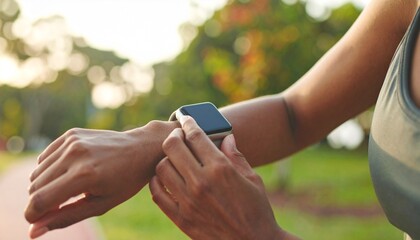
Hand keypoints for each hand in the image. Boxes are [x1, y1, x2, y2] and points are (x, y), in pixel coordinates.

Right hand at [25, 121, 177, 238]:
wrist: (141, 149)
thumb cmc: (125, 181)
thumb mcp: (100, 205)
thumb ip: (65, 217)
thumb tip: (33, 232)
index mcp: (85, 175)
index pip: (40, 200)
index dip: (32, 215)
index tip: (37, 222)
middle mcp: (75, 155)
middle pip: (34, 187)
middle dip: (41, 202)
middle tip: (61, 205)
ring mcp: (72, 141)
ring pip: (36, 173)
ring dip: (45, 186)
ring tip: (70, 189)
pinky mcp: (71, 134)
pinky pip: (44, 158)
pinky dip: (49, 170)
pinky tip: (69, 172)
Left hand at [150, 116, 296, 239]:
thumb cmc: (256, 209)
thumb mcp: (252, 178)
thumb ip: (236, 156)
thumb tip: (226, 138)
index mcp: (220, 169)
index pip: (196, 136)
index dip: (189, 123)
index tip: (187, 120)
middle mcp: (201, 182)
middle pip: (173, 147)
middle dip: (173, 136)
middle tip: (177, 135)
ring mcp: (188, 201)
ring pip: (161, 168)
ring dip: (165, 158)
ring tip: (172, 158)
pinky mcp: (181, 218)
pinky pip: (157, 193)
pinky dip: (156, 181)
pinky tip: (164, 177)